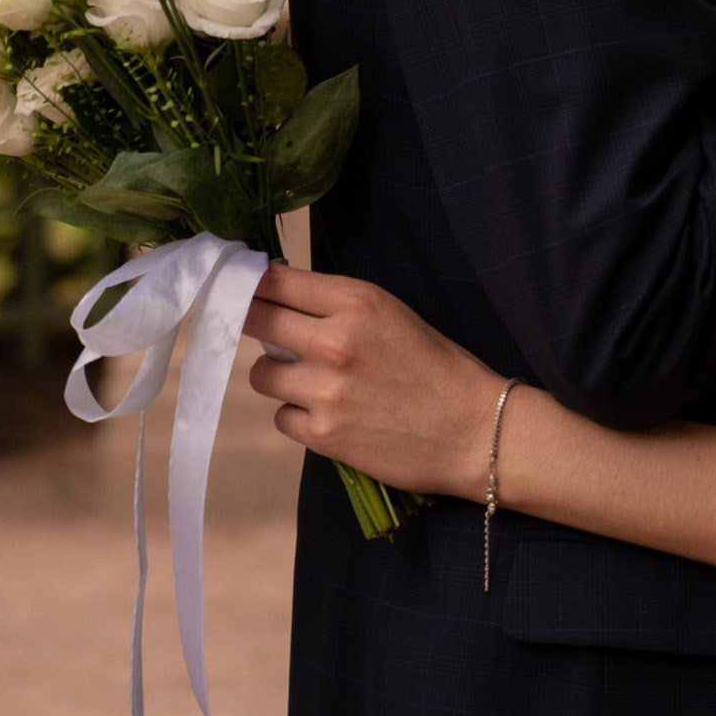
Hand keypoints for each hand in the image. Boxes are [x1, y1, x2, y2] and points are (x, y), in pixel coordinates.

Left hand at [243, 263, 498, 500]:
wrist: (473, 430)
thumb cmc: (438, 367)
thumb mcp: (393, 315)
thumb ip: (338, 306)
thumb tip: (281, 299)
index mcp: (357, 302)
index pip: (276, 280)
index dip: (251, 282)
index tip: (241, 286)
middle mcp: (334, 341)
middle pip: (255, 320)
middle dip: (250, 322)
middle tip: (265, 331)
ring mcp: (324, 390)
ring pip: (261, 373)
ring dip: (279, 376)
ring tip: (312, 383)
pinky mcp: (322, 434)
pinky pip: (282, 417)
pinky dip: (298, 416)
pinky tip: (330, 416)